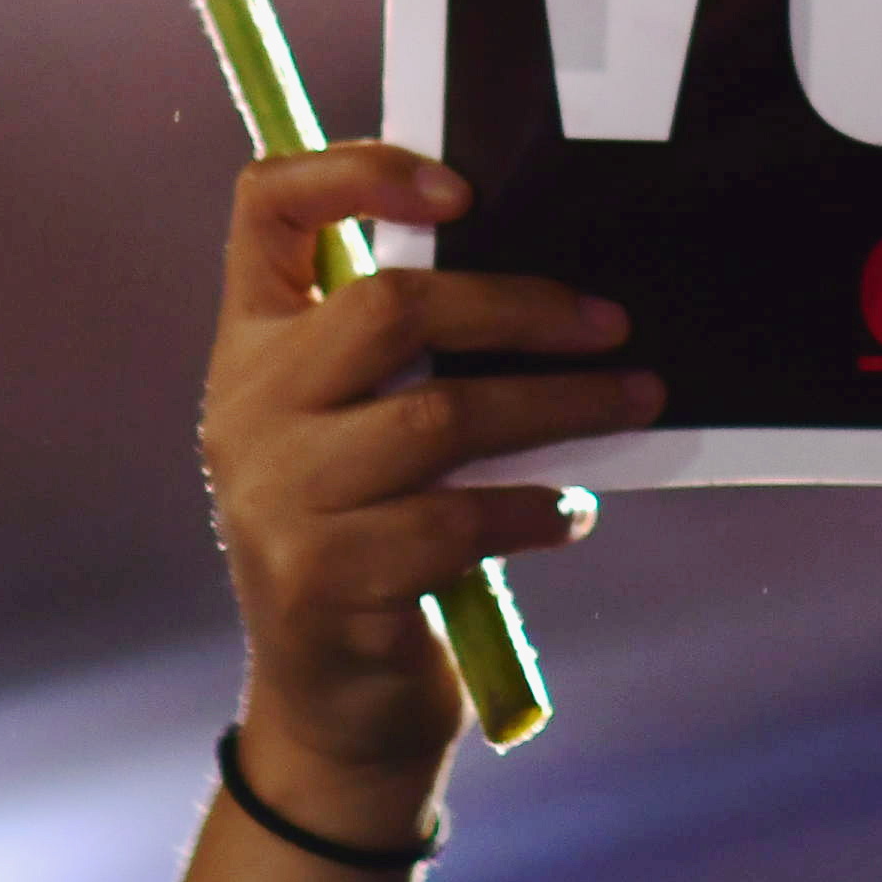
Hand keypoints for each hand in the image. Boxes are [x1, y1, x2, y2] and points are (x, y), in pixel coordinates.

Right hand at [199, 144, 649, 851]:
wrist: (332, 710)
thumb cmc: (370, 538)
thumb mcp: (356, 434)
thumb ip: (403, 355)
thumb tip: (550, 279)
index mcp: (251, 348)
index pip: (264, 207)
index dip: (356, 171)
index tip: (462, 191)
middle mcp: (246, 411)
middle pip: (388, 308)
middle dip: (520, 306)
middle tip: (615, 321)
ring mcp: (277, 499)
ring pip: (440, 416)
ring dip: (559, 407)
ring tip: (635, 403)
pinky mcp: (324, 580)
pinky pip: (456, 520)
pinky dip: (533, 510)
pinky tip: (571, 515)